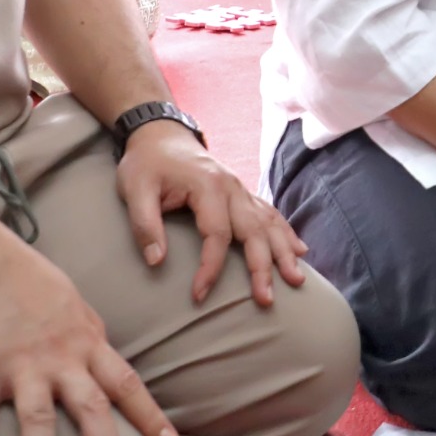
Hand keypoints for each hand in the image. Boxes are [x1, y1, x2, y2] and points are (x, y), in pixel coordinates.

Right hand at [0, 232, 179, 435]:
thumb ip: (87, 337)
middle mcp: (62, 357)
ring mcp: (22, 364)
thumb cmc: (25, 277)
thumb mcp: (72, 303)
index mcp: (88, 342)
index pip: (128, 384)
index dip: (151, 416)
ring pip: (38, 423)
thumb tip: (103, 359)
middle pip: (94, 411)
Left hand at [115, 120, 308, 306]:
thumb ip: (144, 225)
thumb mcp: (134, 190)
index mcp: (207, 186)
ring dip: (284, 252)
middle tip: (266, 299)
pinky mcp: (243, 193)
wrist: (161, 135)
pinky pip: (271, 213)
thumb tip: (156, 262)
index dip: (210, 267)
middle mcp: (232, 187)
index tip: (199, 295)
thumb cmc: (146, 164)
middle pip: (254, 230)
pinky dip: (287, 233)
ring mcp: (241, 189)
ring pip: (270, 223)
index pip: (216, 234)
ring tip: (296, 280)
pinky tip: (300, 251)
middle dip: (262, 267)